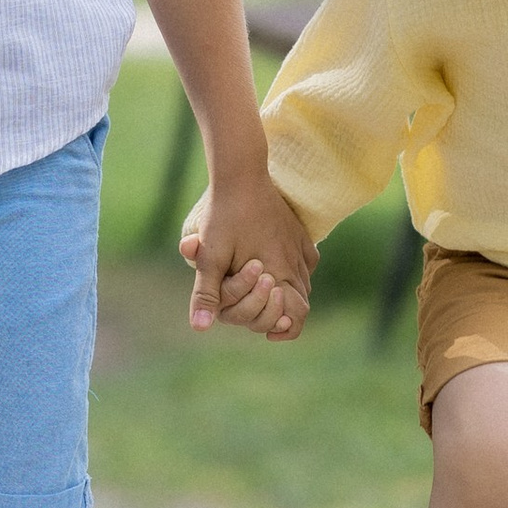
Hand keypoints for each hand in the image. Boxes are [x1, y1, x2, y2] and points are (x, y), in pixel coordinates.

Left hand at [181, 178, 314, 339]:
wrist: (241, 175)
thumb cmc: (224, 217)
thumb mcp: (211, 257)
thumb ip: (207, 294)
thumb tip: (200, 328)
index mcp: (279, 273)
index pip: (297, 317)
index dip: (284, 329)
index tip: (268, 332)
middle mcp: (296, 264)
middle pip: (300, 303)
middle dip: (279, 311)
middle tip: (257, 303)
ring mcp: (301, 247)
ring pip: (304, 283)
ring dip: (287, 292)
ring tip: (264, 288)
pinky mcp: (299, 233)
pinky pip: (307, 261)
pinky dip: (296, 271)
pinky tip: (278, 266)